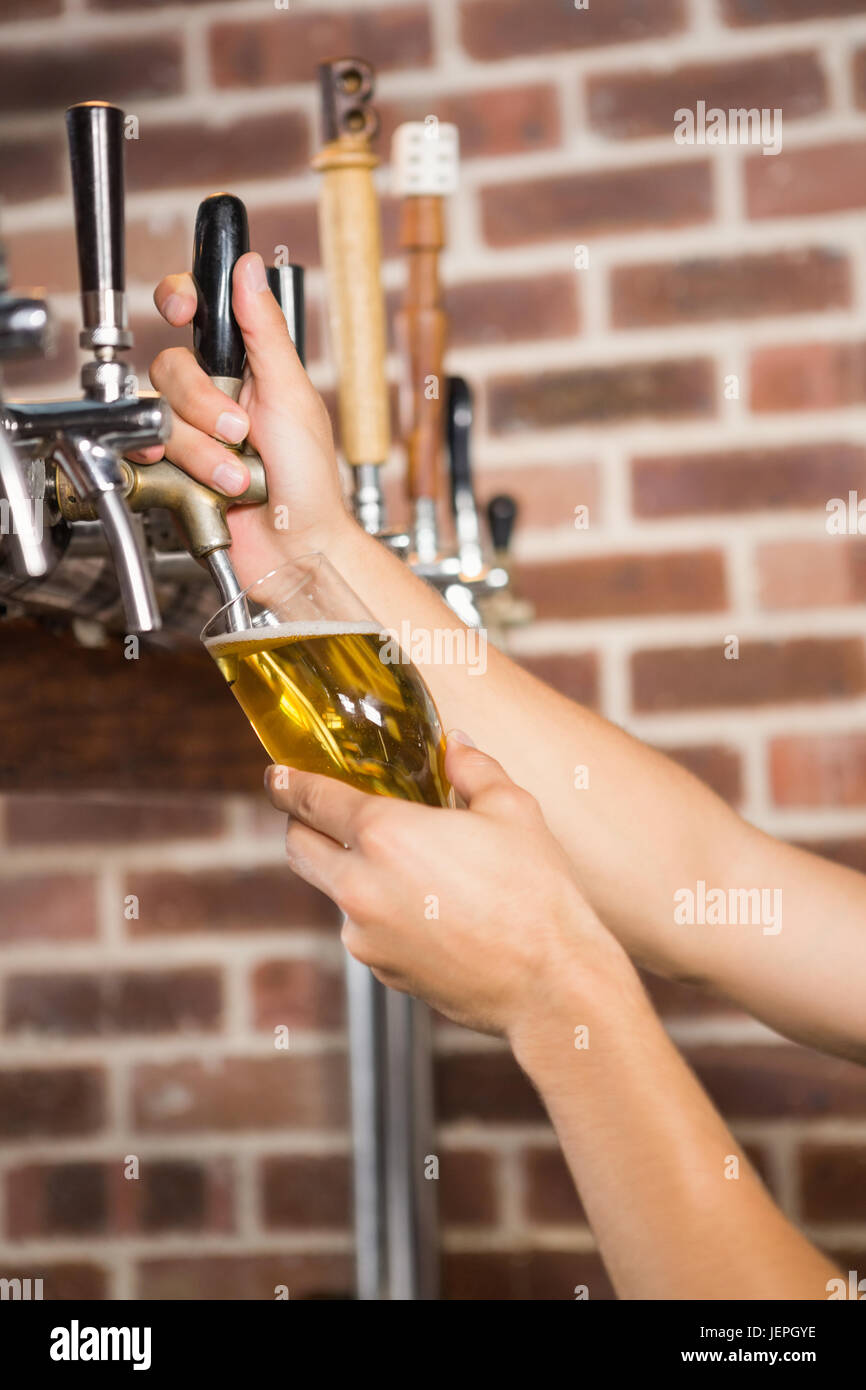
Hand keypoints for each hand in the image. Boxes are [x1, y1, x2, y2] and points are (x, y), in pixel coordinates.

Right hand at [135, 251, 352, 586]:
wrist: (296, 550)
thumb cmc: (310, 483)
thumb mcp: (293, 396)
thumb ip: (265, 331)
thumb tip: (248, 269)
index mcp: (246, 369)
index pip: (199, 315)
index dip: (180, 301)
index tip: (181, 308)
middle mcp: (214, 397)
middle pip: (171, 368)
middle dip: (204, 405)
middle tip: (241, 431)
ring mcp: (192, 434)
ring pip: (161, 415)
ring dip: (202, 451)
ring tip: (237, 477)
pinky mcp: (173, 470)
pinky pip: (145, 452)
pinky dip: (172, 468)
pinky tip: (197, 482)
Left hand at [264, 733, 628, 1038]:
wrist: (550, 984)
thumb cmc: (536, 892)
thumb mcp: (512, 811)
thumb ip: (473, 769)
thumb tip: (456, 746)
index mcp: (384, 834)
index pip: (312, 799)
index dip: (288, 783)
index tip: (276, 776)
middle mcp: (360, 885)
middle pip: (299, 848)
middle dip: (302, 826)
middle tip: (324, 814)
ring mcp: (364, 934)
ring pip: (334, 892)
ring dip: (352, 873)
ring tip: (408, 868)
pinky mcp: (380, 970)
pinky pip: (364, 930)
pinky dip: (380, 914)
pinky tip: (429, 911)